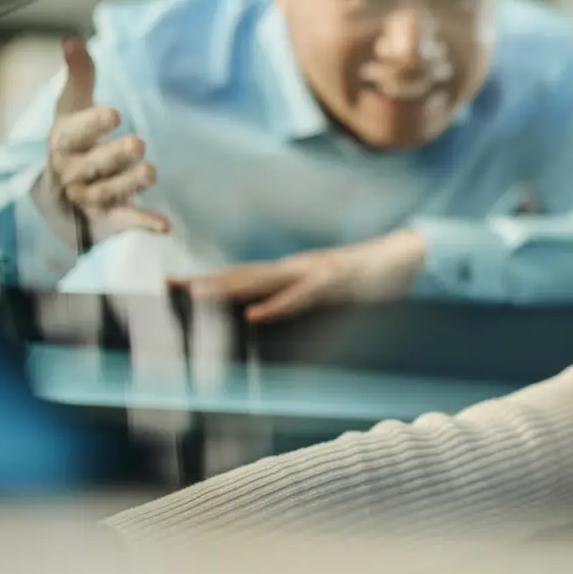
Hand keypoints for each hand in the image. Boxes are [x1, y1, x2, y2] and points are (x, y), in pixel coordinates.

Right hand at [39, 37, 169, 238]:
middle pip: (93, 165)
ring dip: (130, 183)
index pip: (73, 134)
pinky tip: (164, 226)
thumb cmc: (73, 139)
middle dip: (114, 155)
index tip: (114, 113)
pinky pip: (125, 220)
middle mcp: (73, 172)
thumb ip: (78, 74)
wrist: (60, 192)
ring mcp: (89, 197)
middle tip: (138, 143)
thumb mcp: (72, 106)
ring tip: (151, 172)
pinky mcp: (107, 217)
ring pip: (109, 191)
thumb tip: (72, 40)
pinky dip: (143, 223)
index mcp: (63, 142)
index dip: (91, 124)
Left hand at [181, 229, 427, 323]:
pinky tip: (254, 315)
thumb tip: (269, 318)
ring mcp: (312, 272)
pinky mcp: (333, 282)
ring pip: (263, 280)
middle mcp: (294, 268)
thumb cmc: (368, 278)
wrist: (407, 255)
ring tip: (196, 294)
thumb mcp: (327, 291)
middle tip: (164, 288)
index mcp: (290, 272)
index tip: (169, 287)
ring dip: (228, 288)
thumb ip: (299, 300)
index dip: (205, 281)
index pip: (240, 276)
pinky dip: (276, 306)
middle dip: (202, 282)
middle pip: (240, 275)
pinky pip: (300, 297)